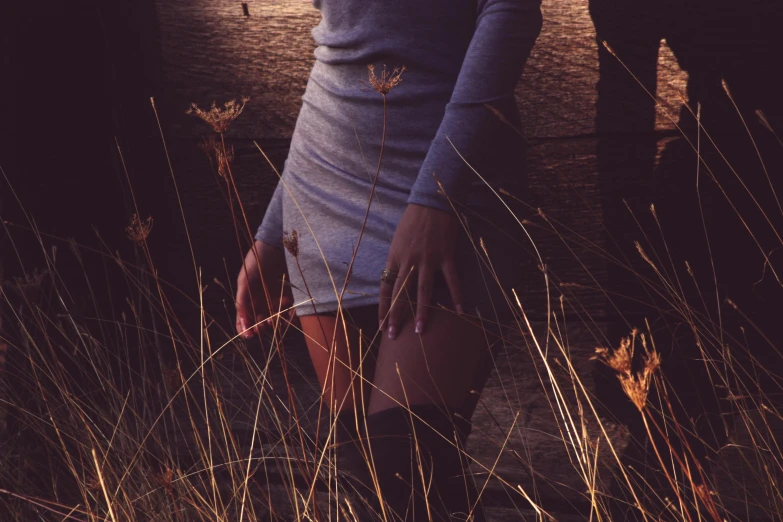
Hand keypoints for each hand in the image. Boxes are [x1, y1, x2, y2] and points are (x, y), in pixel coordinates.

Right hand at [235, 240, 292, 338]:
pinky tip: (289, 312)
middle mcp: (263, 303)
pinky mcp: (292, 297)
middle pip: (261, 323)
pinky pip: (292, 312)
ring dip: (276, 323)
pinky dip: (291, 315)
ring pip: (277, 320)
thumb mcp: (246, 279)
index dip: (245, 330)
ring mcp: (277, 300)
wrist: (277, 245)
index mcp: (248, 300)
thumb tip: (242, 321)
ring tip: (275, 318)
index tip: (248, 335)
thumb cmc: (257, 260)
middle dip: (261, 328)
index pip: (244, 320)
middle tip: (263, 326)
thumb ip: (242, 299)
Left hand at [379, 204, 462, 338]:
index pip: (386, 287)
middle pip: (401, 293)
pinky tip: (460, 310)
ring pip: (423, 291)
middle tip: (393, 336)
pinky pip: (452, 280)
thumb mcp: (398, 240)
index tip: (381, 324)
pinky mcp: (446, 256)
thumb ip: (397, 260)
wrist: (431, 202)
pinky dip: (456, 296)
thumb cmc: (413, 220)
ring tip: (420, 331)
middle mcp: (409, 261)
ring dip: (422, 312)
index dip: (383, 307)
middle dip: (396, 316)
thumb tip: (396, 280)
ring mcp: (428, 259)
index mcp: (395, 257)